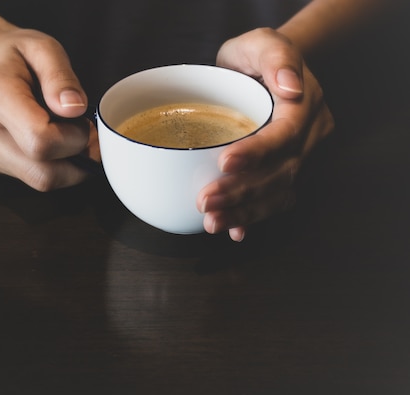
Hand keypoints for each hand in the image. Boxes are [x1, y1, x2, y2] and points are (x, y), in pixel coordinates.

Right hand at [0, 24, 96, 190]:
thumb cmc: (12, 54)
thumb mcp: (43, 47)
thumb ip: (61, 77)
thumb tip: (75, 109)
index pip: (41, 141)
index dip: (75, 139)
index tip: (84, 122)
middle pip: (42, 172)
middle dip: (75, 160)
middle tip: (84, 135)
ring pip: (38, 180)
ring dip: (64, 165)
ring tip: (63, 133)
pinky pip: (28, 178)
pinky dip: (46, 165)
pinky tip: (42, 139)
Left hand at [197, 28, 333, 240]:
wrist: (265, 72)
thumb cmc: (258, 57)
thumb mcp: (262, 43)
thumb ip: (275, 57)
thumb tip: (290, 86)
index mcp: (305, 106)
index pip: (285, 134)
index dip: (258, 152)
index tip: (224, 163)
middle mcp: (309, 137)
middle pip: (280, 173)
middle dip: (242, 192)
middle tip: (205, 202)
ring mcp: (300, 158)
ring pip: (277, 194)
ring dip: (244, 212)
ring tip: (212, 222)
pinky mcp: (285, 172)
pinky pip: (273, 201)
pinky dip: (252, 218)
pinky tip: (233, 231)